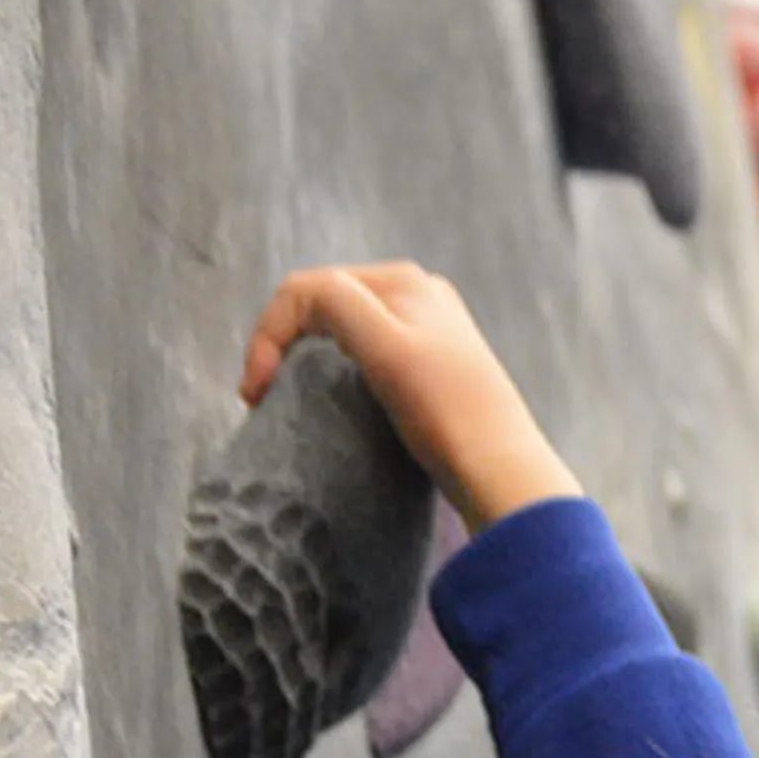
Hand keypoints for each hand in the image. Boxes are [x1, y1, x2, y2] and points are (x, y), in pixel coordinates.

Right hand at [240, 263, 583, 530]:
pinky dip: (336, 375)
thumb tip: (300, 300)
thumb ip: (337, 304)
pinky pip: (367, 359)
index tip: (253, 396)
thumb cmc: (447, 413)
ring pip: (343, 333)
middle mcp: (416, 296)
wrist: (505, 476)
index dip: (270, 334)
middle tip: (262, 400)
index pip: (309, 289)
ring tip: (288, 402)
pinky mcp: (431, 373)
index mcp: (401, 281)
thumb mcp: (386, 347)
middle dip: (284, 345)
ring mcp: (427, 334)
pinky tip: (334, 404)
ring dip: (306, 361)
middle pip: (324, 306)